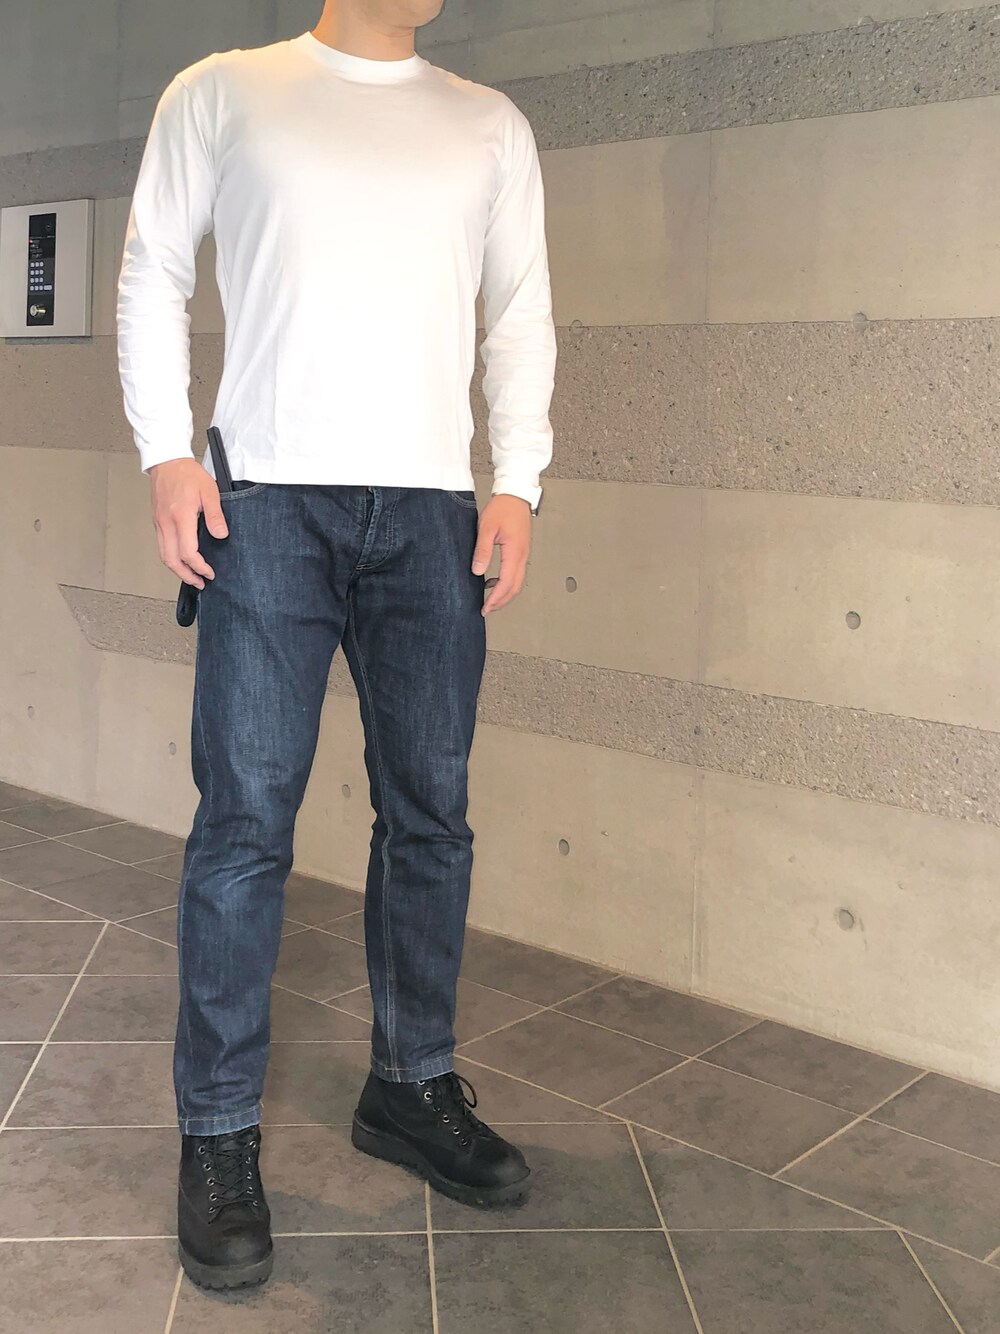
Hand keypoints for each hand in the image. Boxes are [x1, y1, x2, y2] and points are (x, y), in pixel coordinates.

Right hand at [149, 458, 227, 588]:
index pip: (187, 553)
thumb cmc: (187, 474)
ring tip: (191, 575)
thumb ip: (215, 516)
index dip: (199, 567)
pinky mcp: (157, 521)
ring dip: (177, 570)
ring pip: (163, 555)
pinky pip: (162, 545)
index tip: (209, 572)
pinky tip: (182, 559)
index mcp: (180, 517)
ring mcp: (159, 523)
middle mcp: (166, 523)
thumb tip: (221, 535)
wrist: (167, 461)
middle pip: (171, 560)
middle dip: (186, 576)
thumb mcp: (209, 492)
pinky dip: (171, 557)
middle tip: (199, 583)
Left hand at [472, 494, 531, 615]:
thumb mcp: (486, 528)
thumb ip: (482, 551)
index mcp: (514, 551)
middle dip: (501, 601)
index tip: (486, 606)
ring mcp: (524, 553)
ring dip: (505, 594)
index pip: (506, 583)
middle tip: (488, 609)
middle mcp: (522, 555)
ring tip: (491, 600)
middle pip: (515, 587)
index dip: (495, 598)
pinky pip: (517, 573)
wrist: (515, 494)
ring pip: (518, 582)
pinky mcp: (522, 550)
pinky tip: (495, 582)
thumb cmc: (503, 507)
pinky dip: (507, 583)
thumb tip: (477, 571)